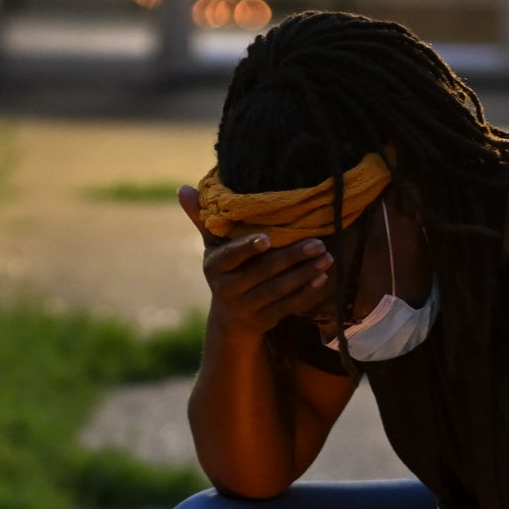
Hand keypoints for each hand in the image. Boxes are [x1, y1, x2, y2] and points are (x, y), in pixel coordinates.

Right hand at [180, 186, 331, 350]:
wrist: (231, 317)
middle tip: (318, 243)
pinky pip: (288, 306)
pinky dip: (307, 292)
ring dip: (305, 274)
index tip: (266, 239)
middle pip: (263, 272)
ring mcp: (246, 307)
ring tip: (326, 257)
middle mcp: (227, 290)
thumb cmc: (226, 269)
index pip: (230, 256)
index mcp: (214, 267)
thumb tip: (182, 188)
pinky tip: (322, 277)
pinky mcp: (264, 320)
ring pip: (279, 290)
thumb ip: (202, 218)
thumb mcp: (212, 246)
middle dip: (292, 257)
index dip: (247, 248)